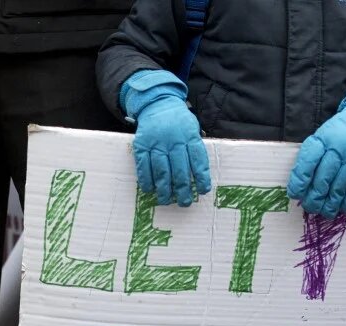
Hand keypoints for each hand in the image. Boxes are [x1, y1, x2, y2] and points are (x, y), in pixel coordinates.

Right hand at [122, 70, 210, 206]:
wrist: (158, 103)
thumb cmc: (179, 121)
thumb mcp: (192, 129)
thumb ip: (195, 148)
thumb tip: (200, 175)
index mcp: (189, 136)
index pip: (198, 161)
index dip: (201, 178)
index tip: (203, 191)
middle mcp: (174, 140)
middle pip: (179, 170)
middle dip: (183, 190)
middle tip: (184, 202)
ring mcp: (156, 143)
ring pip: (161, 171)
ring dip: (164, 189)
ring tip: (166, 200)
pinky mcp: (142, 145)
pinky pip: (144, 166)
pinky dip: (146, 180)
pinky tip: (150, 189)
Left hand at [287, 85, 345, 216]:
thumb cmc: (338, 134)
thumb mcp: (320, 139)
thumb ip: (310, 160)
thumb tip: (299, 189)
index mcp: (323, 140)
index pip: (307, 163)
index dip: (300, 182)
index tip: (295, 195)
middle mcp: (340, 147)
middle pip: (324, 178)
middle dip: (315, 197)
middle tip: (311, 208)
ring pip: (341, 185)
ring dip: (332, 203)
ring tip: (326, 212)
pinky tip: (344, 208)